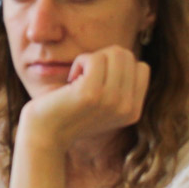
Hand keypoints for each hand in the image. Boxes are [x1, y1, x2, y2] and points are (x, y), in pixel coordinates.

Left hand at [17, 45, 148, 151]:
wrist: (46, 134)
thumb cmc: (70, 113)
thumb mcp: (104, 104)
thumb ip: (120, 86)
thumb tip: (124, 55)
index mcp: (133, 111)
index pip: (142, 68)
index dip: (118, 65)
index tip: (100, 79)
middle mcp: (127, 107)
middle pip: (127, 57)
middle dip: (104, 57)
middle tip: (87, 75)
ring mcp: (112, 100)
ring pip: (114, 53)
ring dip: (92, 59)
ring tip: (79, 77)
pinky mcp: (91, 93)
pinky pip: (94, 58)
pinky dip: (80, 61)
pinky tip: (71, 78)